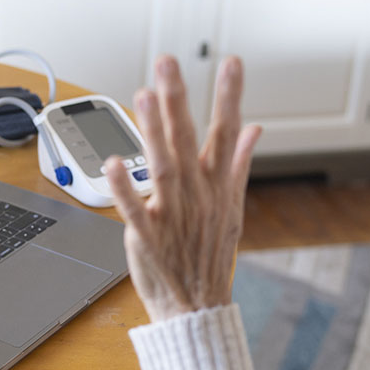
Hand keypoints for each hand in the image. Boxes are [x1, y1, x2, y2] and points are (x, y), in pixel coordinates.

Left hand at [104, 55, 260, 321]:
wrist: (196, 307)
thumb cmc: (209, 255)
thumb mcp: (232, 206)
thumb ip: (239, 163)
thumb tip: (255, 128)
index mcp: (216, 185)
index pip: (226, 132)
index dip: (229, 96)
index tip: (232, 63)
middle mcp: (196, 194)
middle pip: (188, 139)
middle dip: (179, 99)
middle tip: (169, 63)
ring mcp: (172, 215)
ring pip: (162, 166)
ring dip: (153, 132)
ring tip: (145, 97)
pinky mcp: (148, 236)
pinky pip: (135, 209)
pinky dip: (125, 188)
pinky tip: (114, 163)